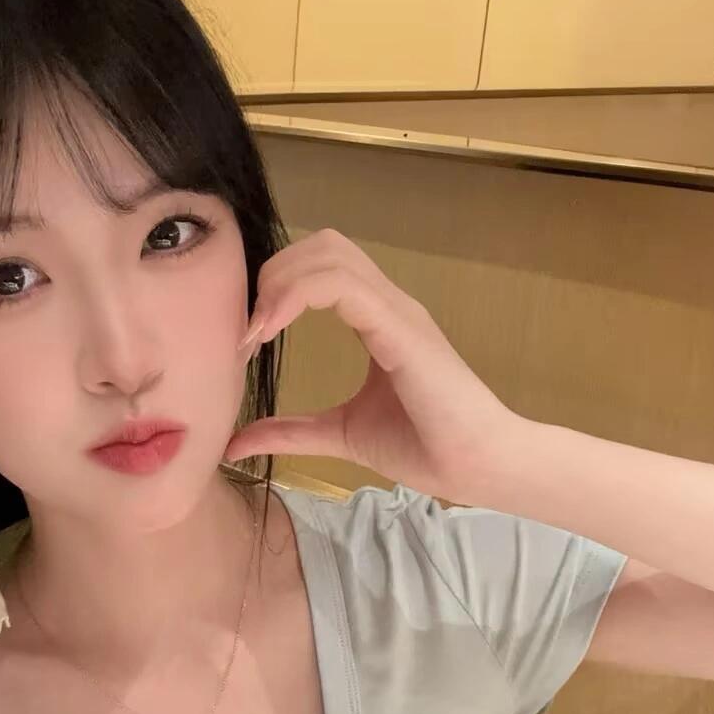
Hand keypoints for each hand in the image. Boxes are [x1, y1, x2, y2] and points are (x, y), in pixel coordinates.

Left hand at [223, 228, 523, 504]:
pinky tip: (273, 329)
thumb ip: (291, 431)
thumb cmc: (425, 447)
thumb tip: (236, 442)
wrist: (477, 467)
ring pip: (330, 253)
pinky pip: (344, 285)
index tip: (247, 339)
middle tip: (248, 328)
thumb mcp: (338, 434)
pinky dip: (297, 294)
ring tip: (256, 330)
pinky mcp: (401, 329)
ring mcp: (397, 311)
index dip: (276, 287)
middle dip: (273, 273)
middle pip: (322, 245)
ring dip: (280, 281)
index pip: (321, 266)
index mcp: (376, 318)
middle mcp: (387, 304)